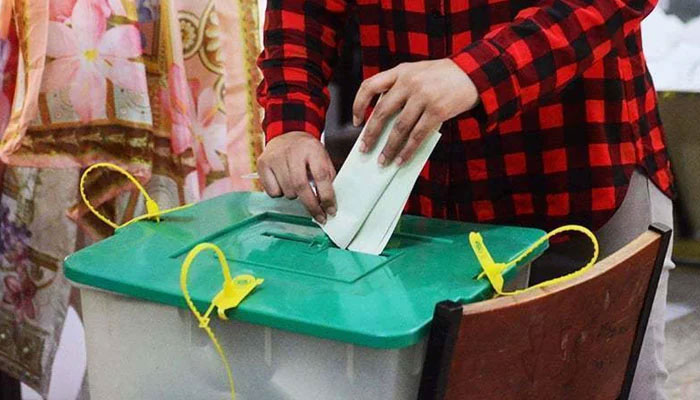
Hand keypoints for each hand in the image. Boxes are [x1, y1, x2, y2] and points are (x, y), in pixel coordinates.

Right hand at [257, 131, 336, 222]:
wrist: (287, 134)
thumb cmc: (307, 151)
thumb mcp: (323, 158)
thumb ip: (328, 178)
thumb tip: (329, 204)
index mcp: (312, 148)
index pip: (321, 176)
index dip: (327, 196)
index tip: (331, 211)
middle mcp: (292, 151)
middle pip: (301, 186)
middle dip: (311, 206)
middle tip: (319, 216)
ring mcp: (275, 157)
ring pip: (287, 191)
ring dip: (295, 196)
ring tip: (298, 187)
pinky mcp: (263, 164)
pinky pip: (273, 192)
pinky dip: (280, 194)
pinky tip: (284, 183)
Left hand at [353, 59, 479, 165]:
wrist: (475, 73)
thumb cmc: (445, 77)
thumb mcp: (419, 72)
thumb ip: (401, 88)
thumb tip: (383, 122)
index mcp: (401, 71)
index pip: (370, 85)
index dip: (358, 104)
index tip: (356, 122)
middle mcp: (409, 82)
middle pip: (382, 112)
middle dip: (371, 134)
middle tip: (364, 149)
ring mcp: (423, 96)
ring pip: (399, 128)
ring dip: (389, 148)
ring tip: (382, 161)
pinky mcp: (437, 111)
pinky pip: (417, 136)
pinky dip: (407, 151)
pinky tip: (401, 160)